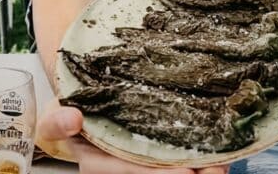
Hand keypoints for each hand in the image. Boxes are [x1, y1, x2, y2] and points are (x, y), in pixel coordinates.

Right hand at [37, 104, 229, 173]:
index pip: (130, 173)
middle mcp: (120, 171)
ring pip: (169, 172)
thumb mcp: (53, 118)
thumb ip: (56, 122)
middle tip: (218, 167)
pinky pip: (173, 162)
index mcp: (97, 166)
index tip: (187, 170)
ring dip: (199, 171)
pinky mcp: (149, 156)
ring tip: (223, 161)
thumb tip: (73, 118)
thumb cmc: (67, 113)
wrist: (76, 110)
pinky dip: (195, 160)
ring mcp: (136, 164)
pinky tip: (214, 153)